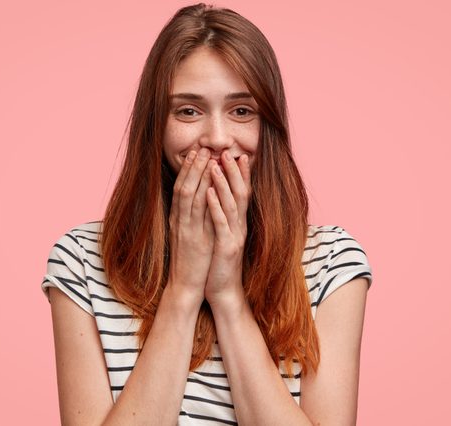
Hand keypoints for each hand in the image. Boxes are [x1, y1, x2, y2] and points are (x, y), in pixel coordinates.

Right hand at [167, 148, 216, 306]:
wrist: (185, 287)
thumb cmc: (190, 263)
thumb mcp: (190, 236)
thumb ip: (194, 219)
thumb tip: (203, 200)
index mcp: (179, 219)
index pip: (182, 189)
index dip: (189, 170)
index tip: (197, 153)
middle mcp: (180, 221)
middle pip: (184, 187)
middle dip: (193, 167)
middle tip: (201, 147)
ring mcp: (186, 230)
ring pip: (190, 197)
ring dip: (198, 176)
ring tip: (206, 158)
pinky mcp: (195, 240)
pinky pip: (199, 216)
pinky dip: (204, 199)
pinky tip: (211, 186)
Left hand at [204, 151, 251, 308]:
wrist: (223, 290)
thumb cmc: (219, 262)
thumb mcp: (222, 236)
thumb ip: (223, 218)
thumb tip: (217, 197)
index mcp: (238, 223)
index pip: (242, 193)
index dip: (241, 174)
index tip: (237, 154)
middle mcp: (240, 226)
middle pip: (241, 193)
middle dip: (234, 172)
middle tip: (227, 152)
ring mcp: (235, 236)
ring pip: (231, 204)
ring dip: (223, 184)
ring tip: (215, 165)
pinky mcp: (227, 247)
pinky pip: (221, 223)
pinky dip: (215, 207)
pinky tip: (208, 193)